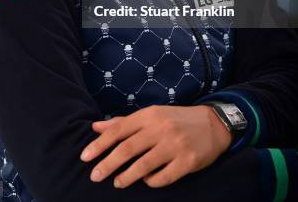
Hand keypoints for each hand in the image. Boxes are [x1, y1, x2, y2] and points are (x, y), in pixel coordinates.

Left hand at [80, 104, 233, 188]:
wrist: (213, 123)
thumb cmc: (176, 119)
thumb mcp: (151, 115)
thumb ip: (123, 122)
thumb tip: (95, 127)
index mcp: (150, 115)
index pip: (119, 129)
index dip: (100, 144)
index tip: (85, 157)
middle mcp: (161, 128)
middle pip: (128, 148)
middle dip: (107, 164)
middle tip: (94, 176)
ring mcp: (175, 145)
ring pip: (143, 165)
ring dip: (126, 177)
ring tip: (117, 183)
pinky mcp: (187, 161)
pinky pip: (163, 177)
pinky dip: (151, 182)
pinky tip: (145, 181)